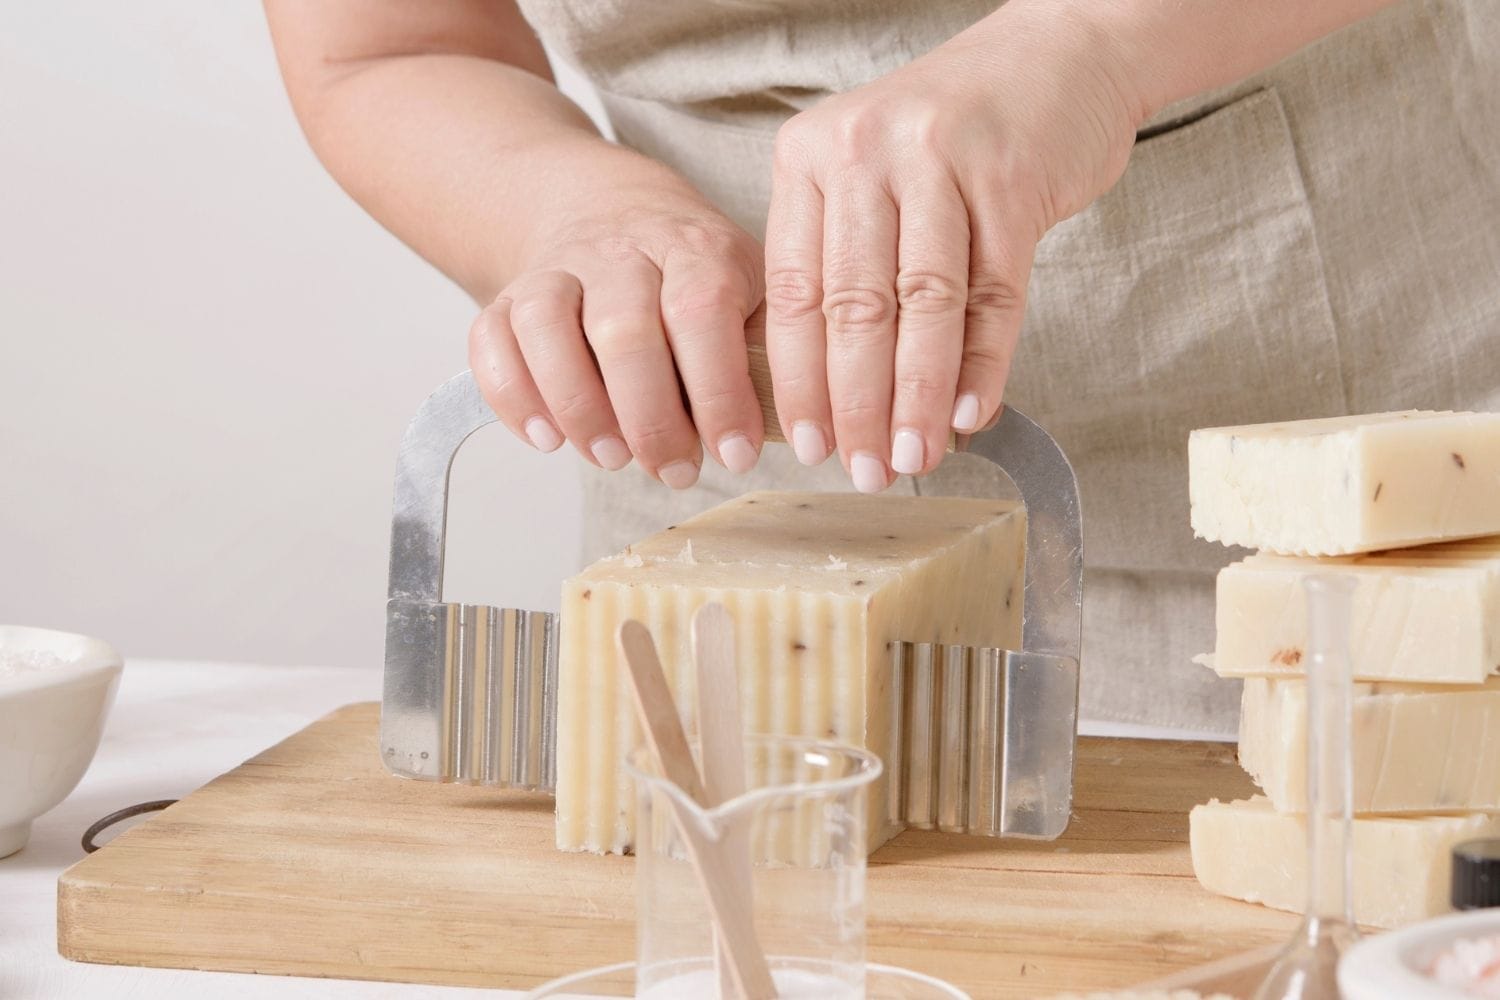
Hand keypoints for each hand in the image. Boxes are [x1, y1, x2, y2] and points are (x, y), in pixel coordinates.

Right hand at [469, 173, 765, 488]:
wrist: (607, 208)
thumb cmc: (692, 275)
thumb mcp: (749, 289)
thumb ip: (764, 349)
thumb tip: (796, 425)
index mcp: (696, 248)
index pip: (703, 311)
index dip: (719, 390)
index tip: (736, 454)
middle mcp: (623, 252)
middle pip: (624, 328)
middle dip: (651, 415)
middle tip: (675, 471)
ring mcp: (560, 270)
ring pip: (548, 325)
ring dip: (579, 404)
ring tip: (611, 458)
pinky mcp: (509, 293)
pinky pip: (491, 337)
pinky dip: (512, 392)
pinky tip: (547, 438)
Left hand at [763, 1, 1144, 490]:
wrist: (1059, 54)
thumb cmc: (956, 132)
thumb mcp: (872, 177)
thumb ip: (844, 262)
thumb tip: (835, 394)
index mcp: (811, 158)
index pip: (793, 292)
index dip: (799, 380)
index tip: (808, 444)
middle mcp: (865, 153)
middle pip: (854, 307)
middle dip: (856, 405)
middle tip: (863, 469)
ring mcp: (939, 161)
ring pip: (921, 306)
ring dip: (917, 397)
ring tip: (913, 455)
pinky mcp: (1011, 179)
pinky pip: (994, 293)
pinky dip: (983, 362)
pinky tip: (971, 413)